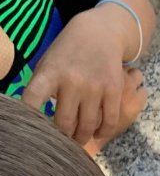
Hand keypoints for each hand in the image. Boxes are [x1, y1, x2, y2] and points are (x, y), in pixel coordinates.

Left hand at [22, 5, 132, 144]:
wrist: (100, 33)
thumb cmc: (69, 52)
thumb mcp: (49, 62)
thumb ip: (43, 87)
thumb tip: (39, 119)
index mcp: (50, 72)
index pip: (33, 98)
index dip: (29, 116)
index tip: (31, 131)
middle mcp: (72, 80)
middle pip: (64, 123)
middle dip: (63, 138)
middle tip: (64, 142)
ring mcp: (94, 87)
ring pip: (87, 126)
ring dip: (82, 137)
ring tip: (79, 139)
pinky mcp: (114, 90)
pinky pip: (109, 122)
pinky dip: (103, 132)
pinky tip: (98, 133)